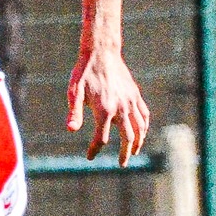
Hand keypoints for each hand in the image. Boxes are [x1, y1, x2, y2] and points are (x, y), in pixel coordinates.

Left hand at [67, 41, 150, 163]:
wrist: (102, 52)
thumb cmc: (84, 72)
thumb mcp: (74, 92)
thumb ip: (74, 112)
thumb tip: (70, 130)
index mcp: (104, 109)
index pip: (100, 138)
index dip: (94, 149)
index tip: (89, 156)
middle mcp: (121, 108)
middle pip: (127, 137)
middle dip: (124, 153)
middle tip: (121, 163)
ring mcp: (130, 101)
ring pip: (140, 127)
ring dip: (138, 142)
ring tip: (134, 152)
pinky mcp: (135, 95)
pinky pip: (144, 114)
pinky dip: (145, 126)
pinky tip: (142, 132)